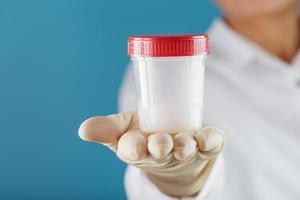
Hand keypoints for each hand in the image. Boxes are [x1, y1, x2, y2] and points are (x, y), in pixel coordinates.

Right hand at [78, 112, 224, 196]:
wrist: (175, 150)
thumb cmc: (145, 136)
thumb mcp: (123, 131)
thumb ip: (105, 129)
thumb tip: (83, 129)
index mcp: (140, 149)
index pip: (133, 151)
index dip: (132, 148)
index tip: (131, 144)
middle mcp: (164, 152)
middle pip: (161, 152)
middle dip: (160, 148)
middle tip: (159, 143)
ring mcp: (186, 149)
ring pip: (186, 149)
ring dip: (184, 146)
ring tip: (184, 142)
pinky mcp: (206, 144)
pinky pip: (212, 144)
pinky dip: (212, 141)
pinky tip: (209, 137)